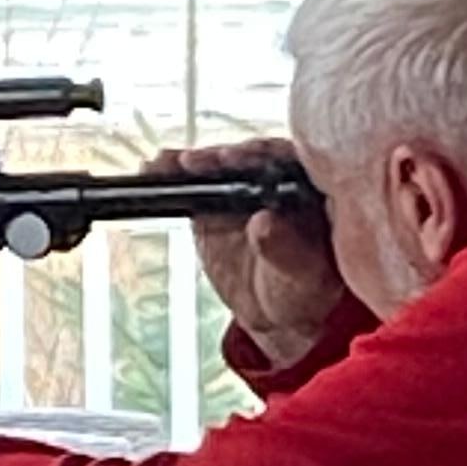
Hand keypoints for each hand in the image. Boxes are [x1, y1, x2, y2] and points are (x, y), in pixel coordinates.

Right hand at [147, 138, 343, 367]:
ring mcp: (244, 187)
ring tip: (168, 165)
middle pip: (248, 156)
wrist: (276, 311)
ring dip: (193, 162)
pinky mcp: (215, 200)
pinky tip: (154, 169)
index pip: (289, 158)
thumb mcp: (303, 276)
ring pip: (219, 166)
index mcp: (311, 188)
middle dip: (221, 157)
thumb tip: (264, 222)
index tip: (236, 159)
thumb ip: (286, 250)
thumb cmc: (303, 291)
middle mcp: (278, 178)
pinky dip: (173, 176)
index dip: (262, 155)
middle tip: (197, 162)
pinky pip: (194, 184)